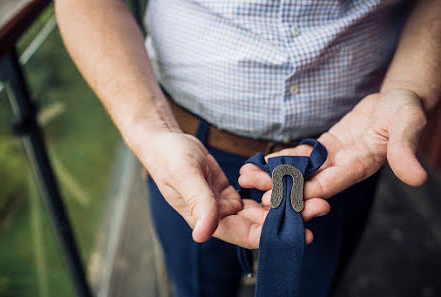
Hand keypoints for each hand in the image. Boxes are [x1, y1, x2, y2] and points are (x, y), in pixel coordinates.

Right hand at [139, 130, 328, 248]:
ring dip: (285, 204)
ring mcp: (225, 204)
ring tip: (313, 197)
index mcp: (209, 220)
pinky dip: (272, 190)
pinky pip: (255, 194)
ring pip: (261, 210)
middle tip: (320, 207)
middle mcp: (220, 217)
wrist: (165, 142)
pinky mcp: (229, 191)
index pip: (246, 234)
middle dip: (289, 218)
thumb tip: (202, 234)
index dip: (274, 236)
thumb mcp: (184, 176)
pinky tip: (292, 186)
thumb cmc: (169, 158)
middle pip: (260, 224)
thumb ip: (197, 203)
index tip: (303, 232)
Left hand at [239, 89, 427, 203]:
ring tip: (246, 174)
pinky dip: (282, 158)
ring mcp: (333, 160)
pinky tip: (260, 161)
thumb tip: (418, 177)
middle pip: (308, 181)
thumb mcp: (409, 124)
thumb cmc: (406, 110)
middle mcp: (344, 168)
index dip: (304, 192)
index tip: (278, 199)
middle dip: (279, 186)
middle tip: (251, 189)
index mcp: (361, 165)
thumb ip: (406, 149)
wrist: (397, 102)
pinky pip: (301, 156)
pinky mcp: (326, 149)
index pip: (329, 183)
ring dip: (273, 173)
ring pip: (300, 170)